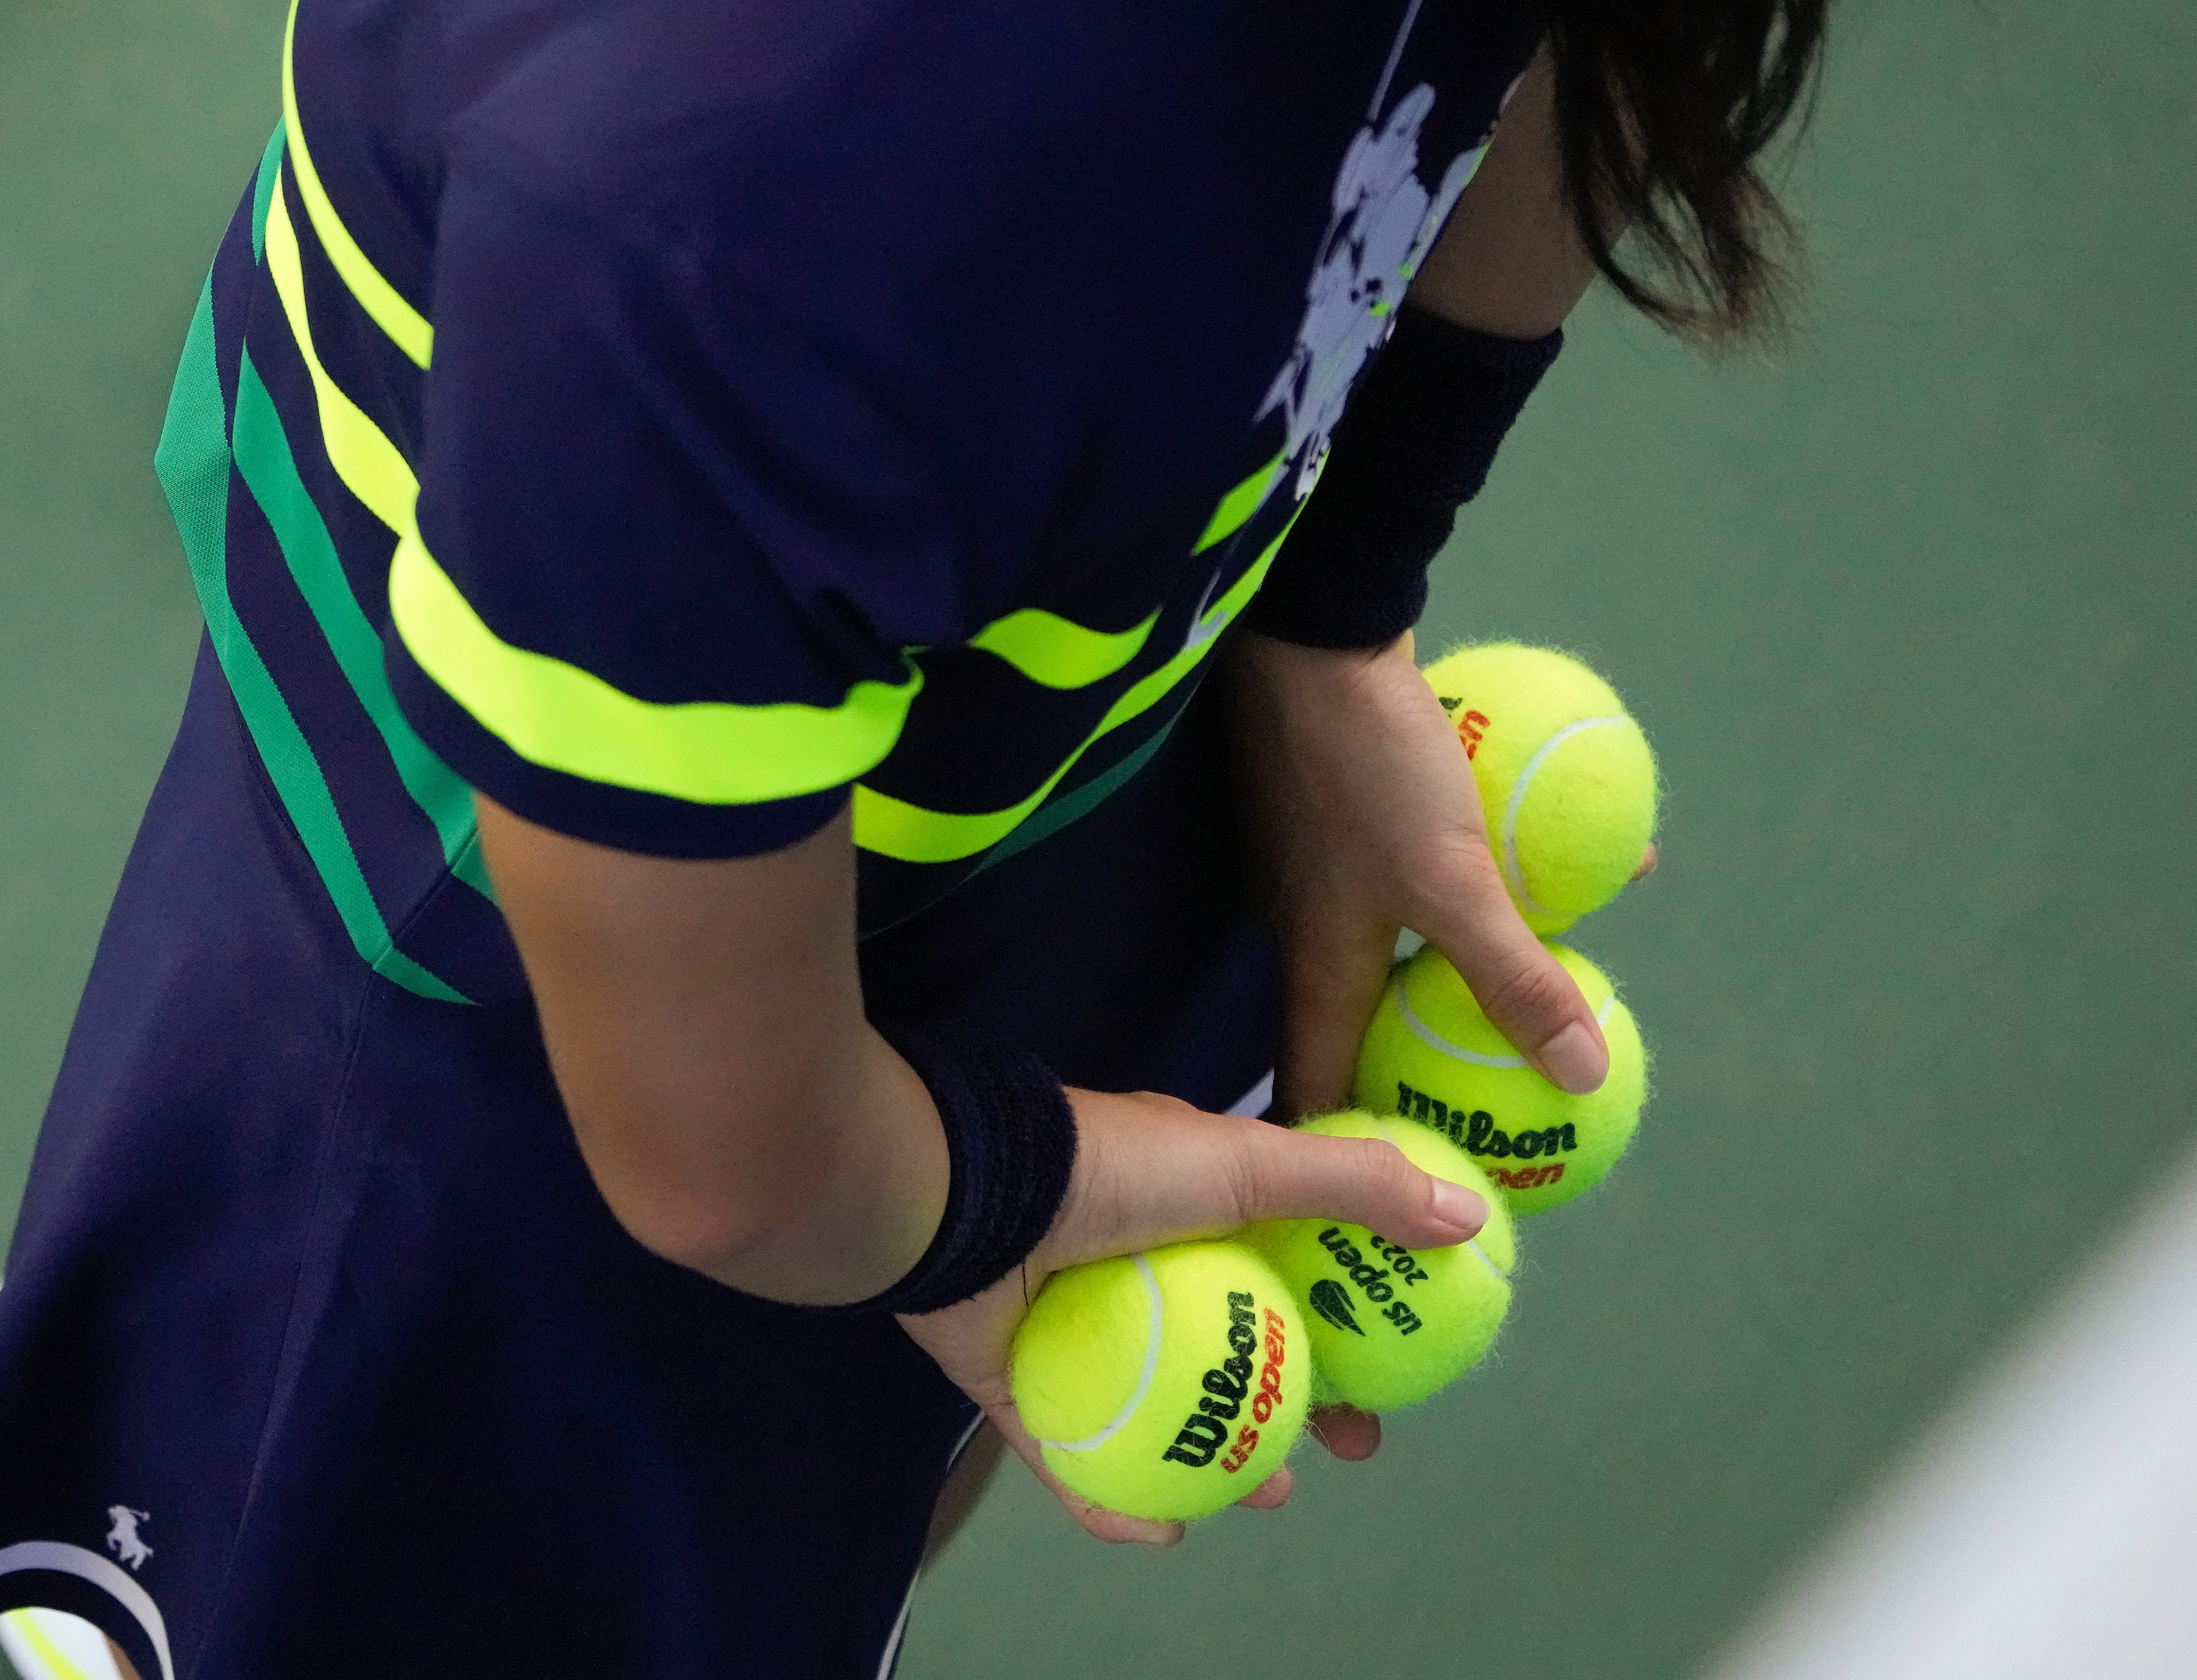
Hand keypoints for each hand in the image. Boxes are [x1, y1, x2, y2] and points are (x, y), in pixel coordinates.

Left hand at [897, 1086, 1489, 1545]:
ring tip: (1262, 1495)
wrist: (966, 1192)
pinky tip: (1161, 1526)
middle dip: (1295, 1404)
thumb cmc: (1110, 1168)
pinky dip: (1115, 1496)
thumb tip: (1467, 1219)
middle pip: (1233, 1351)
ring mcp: (1077, 1327)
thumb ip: (1353, 1186)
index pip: (1285, 1275)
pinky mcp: (1019, 1380)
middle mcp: (1138, 1265)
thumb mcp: (1248, 1162)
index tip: (1391, 1372)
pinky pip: (1076, 1453)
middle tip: (1338, 1452)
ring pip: (1163, 1411)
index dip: (1345, 1324)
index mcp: (1191, 1210)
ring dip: (1220, 1459)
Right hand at [1226, 628, 1614, 1119]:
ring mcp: (1334, 872)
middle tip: (1498, 1113)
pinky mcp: (1358, 817)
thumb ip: (1513, 978)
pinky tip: (1580, 870)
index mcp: (1321, 967)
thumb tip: (1580, 1074)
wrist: (1316, 635)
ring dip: (1476, 976)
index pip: (1317, 1094)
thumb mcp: (1456, 880)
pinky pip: (1438, 877)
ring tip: (1556, 1001)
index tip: (1403, 1198)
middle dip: (1428, 1074)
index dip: (1353, 1155)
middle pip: (1371, 1027)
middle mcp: (1317, 932)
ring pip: (1411, 949)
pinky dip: (1496, 890)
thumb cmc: (1368, 767)